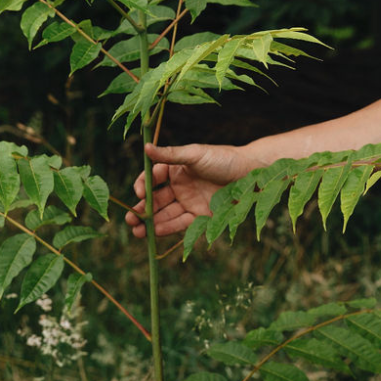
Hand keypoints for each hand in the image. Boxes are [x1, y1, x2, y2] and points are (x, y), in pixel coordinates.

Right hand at [125, 142, 254, 237]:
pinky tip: (154, 232)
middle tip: (129, 219)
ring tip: (137, 231)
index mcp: (175, 168)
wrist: (250, 174)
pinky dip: (167, 228)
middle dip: (141, 209)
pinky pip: (180, 223)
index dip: (143, 186)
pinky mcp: (200, 216)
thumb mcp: (194, 154)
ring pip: (165, 214)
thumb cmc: (222, 158)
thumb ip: (170, 155)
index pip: (152, 178)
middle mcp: (179, 186)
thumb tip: (145, 148)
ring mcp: (189, 201)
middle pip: (156, 199)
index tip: (139, 193)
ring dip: (150, 222)